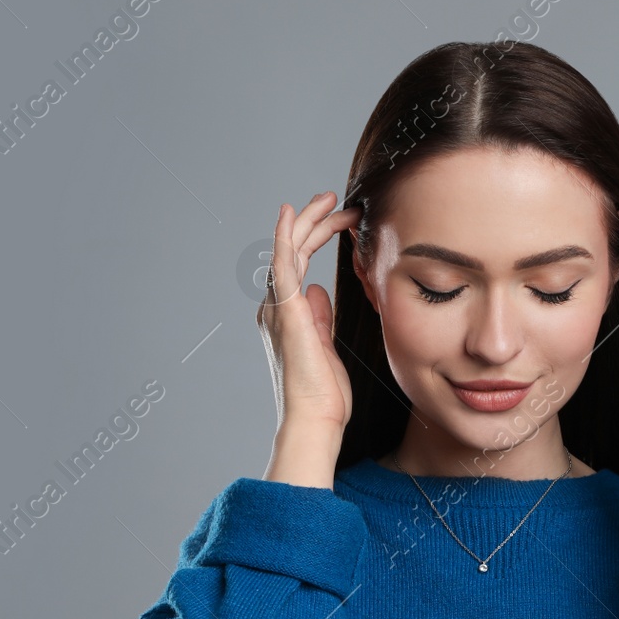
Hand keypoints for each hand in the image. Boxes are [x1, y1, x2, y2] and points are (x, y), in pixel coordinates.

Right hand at [257, 192, 359, 435]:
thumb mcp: (325, 346)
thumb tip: (318, 290)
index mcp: (286, 316)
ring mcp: (277, 308)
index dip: (318, 238)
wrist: (315, 419)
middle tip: (337, 201)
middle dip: (315, 222)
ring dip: (308, 221)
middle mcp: (276, 308)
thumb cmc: (323, 394)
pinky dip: (284, 236)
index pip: (300, 265)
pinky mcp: (285, 311)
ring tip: (329, 199)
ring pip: (288, 251)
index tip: (343, 223)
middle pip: (292, 252)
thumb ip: (319, 317)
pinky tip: (291, 212)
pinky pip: (281, 265)